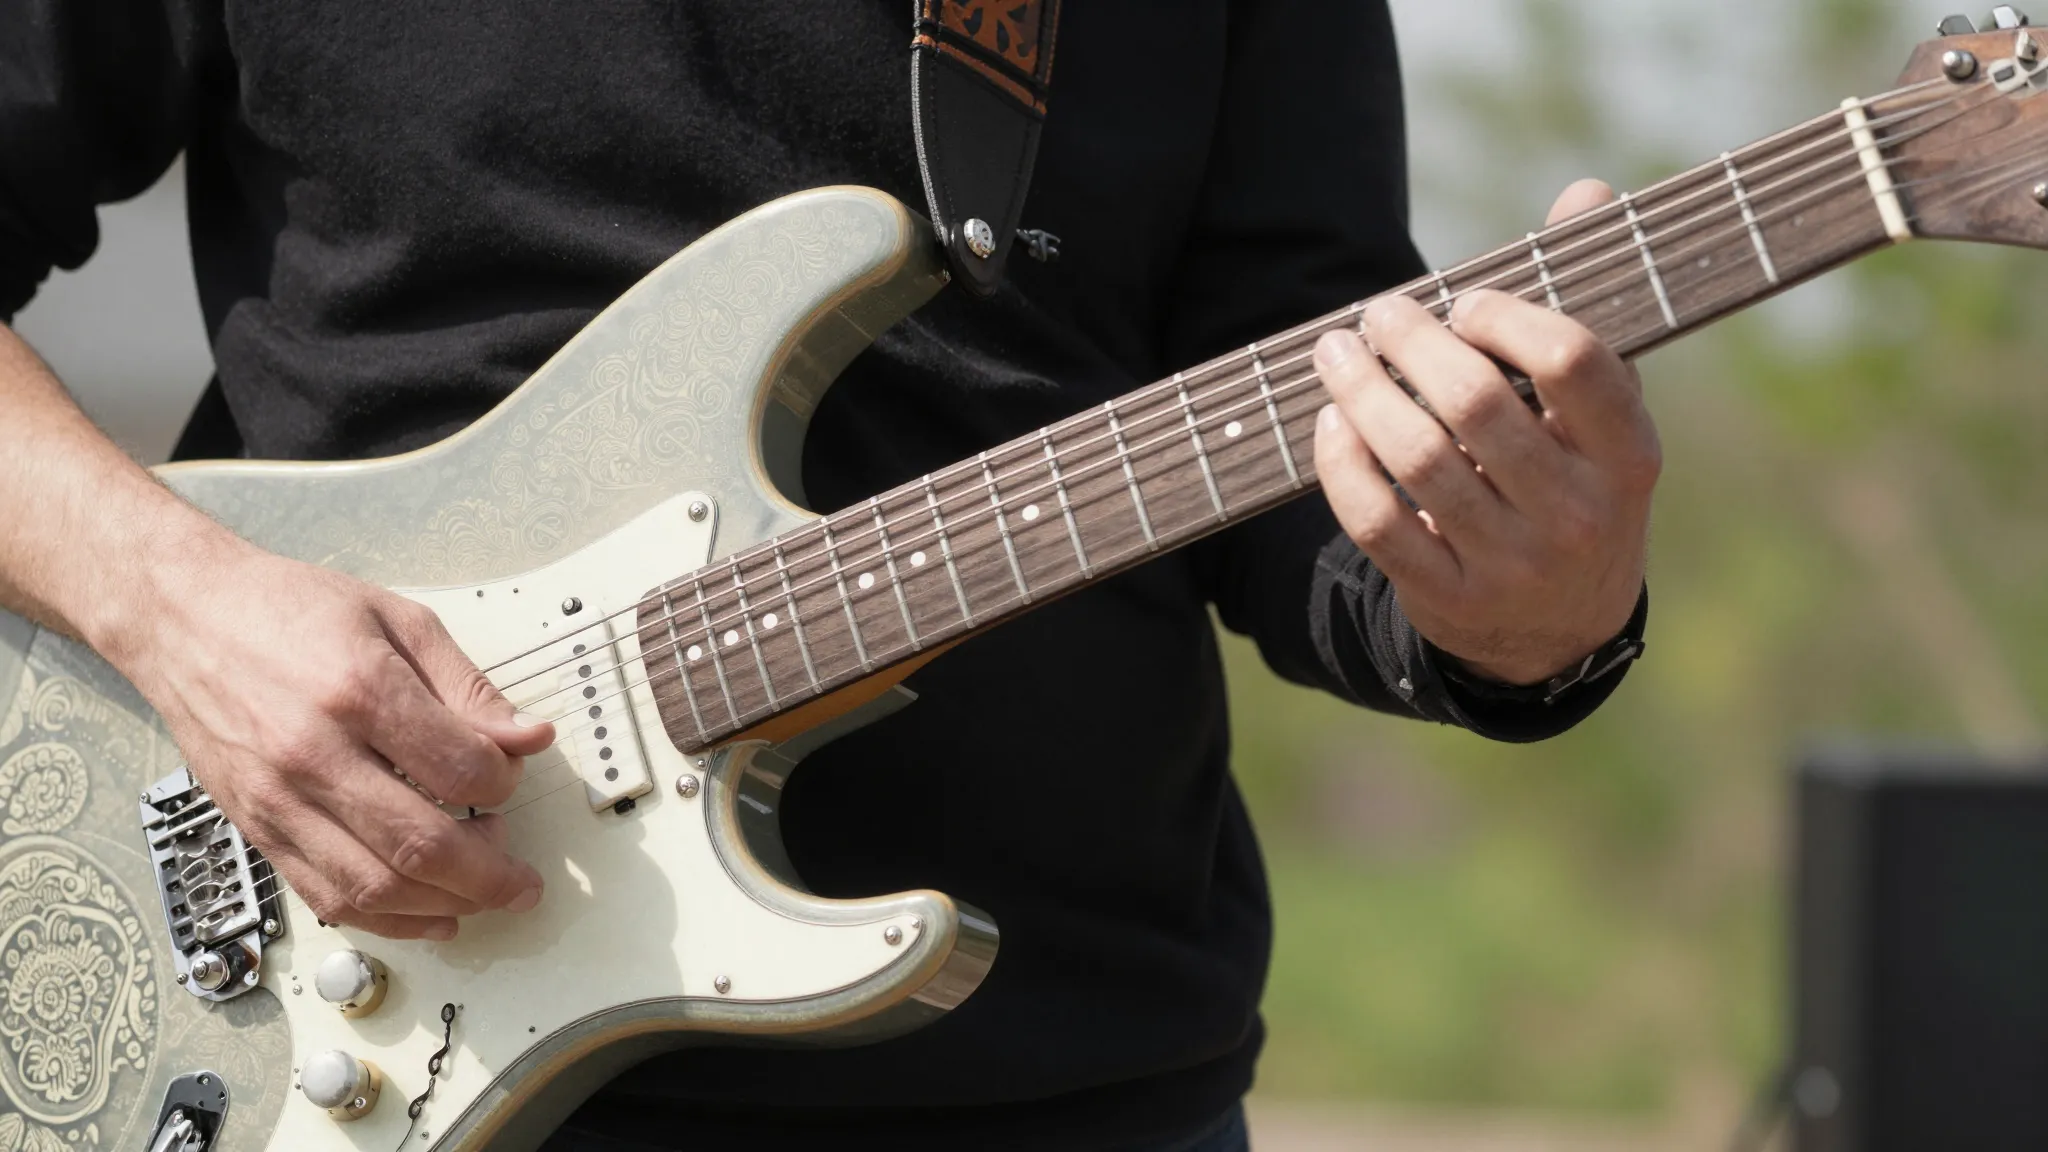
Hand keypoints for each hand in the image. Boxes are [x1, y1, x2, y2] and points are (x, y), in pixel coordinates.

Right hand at [112, 534, 555, 939]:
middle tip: (523, 880)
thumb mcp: (398, 619)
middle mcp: (314, 753)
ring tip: (483, 893)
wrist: (182, 619)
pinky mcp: (256, 827)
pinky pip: (327, 898)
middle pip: (422, 844)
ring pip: (376, 886)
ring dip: (446, 905)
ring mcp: (279, 799)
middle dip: (491, 875)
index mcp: (359, 690)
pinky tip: (429, 912)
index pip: (461, 769)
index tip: (511, 776)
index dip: (505, 784)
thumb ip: (468, 686)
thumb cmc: (287, 611)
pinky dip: (387, 919)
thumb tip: (529, 737)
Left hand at [1311, 180, 1659, 685]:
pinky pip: (1377, 522)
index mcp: (1628, 454)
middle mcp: (1578, 513)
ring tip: (1335, 354)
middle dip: (1413, 345)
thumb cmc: (1575, 483)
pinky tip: (1332, 423)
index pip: (1576, 362)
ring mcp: (1512, 563)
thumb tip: (1585, 193)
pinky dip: (1342, 465)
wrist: (1563, 630)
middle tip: (1377, 314)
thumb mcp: (1602, 414)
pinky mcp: (1448, 600)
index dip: (1509, 316)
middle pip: (1477, 404)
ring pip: (1418, 460)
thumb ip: (1585, 306)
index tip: (1467, 302)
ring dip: (1362, 394)